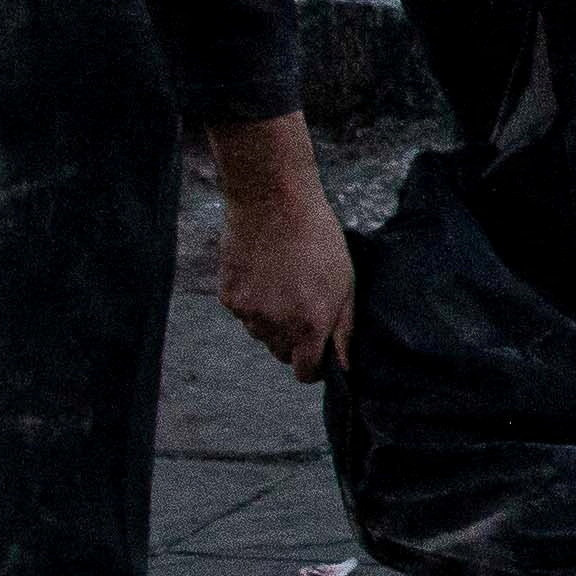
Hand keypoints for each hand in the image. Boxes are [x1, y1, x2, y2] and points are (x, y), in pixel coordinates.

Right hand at [208, 118, 356, 377]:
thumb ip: (343, 330)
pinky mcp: (228, 297)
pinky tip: (263, 272)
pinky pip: (243, 312)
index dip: (312, 364)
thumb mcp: (346, 284)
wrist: (273, 202)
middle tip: (301, 305)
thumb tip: (344, 365)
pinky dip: (252, 301)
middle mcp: (276, 326)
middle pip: (281, 354)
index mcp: (309, 326)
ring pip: (260, 334)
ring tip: (283, 282)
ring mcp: (248, 312)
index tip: (316, 350)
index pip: (304, 373)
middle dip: (292, 340)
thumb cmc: (318, 239)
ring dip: (271, 321)